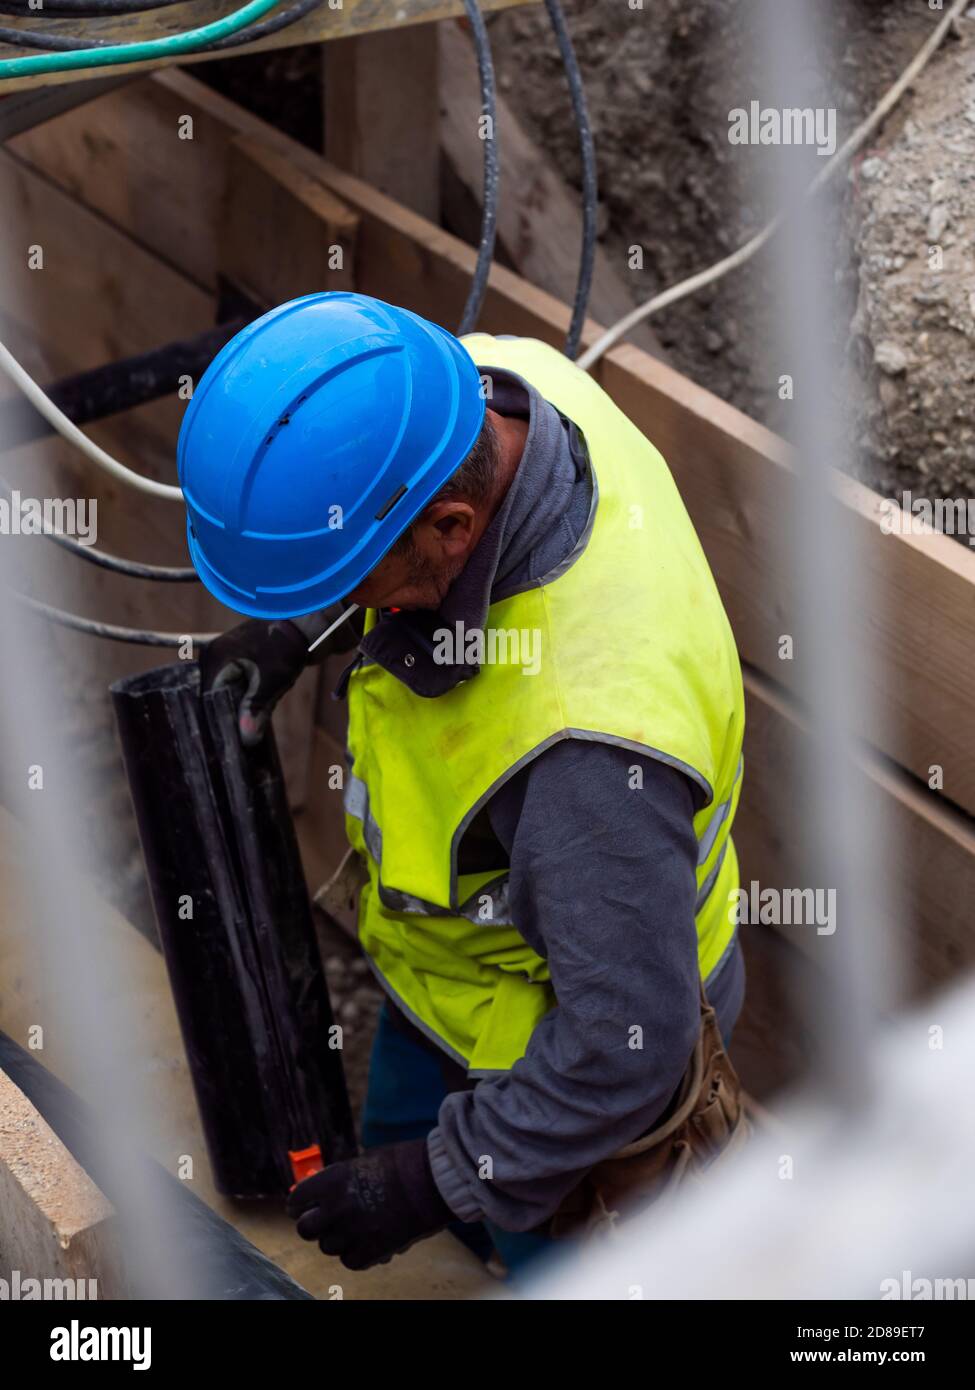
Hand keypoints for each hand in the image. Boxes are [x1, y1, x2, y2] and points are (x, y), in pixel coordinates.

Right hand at [200, 618, 308, 745]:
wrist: (306, 624)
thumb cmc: (285, 648)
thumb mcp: (270, 683)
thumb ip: (255, 710)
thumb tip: (246, 740)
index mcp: (214, 660)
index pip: (207, 700)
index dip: (218, 722)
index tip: (227, 743)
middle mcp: (215, 657)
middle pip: (215, 697)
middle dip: (230, 716)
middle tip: (242, 739)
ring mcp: (227, 657)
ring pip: (227, 693)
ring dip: (241, 708)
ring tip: (251, 726)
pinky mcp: (240, 659)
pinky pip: (238, 684)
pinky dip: (247, 698)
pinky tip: (258, 711)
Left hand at [286, 1139, 450, 1269]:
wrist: (432, 1181)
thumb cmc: (401, 1164)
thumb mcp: (361, 1163)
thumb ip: (337, 1181)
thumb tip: (318, 1193)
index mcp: (331, 1181)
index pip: (296, 1201)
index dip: (299, 1205)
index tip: (303, 1208)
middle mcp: (336, 1208)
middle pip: (306, 1230)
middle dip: (314, 1226)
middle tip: (325, 1222)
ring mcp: (353, 1232)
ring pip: (328, 1247)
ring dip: (338, 1239)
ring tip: (355, 1228)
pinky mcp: (371, 1251)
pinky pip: (349, 1261)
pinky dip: (356, 1254)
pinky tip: (368, 1241)